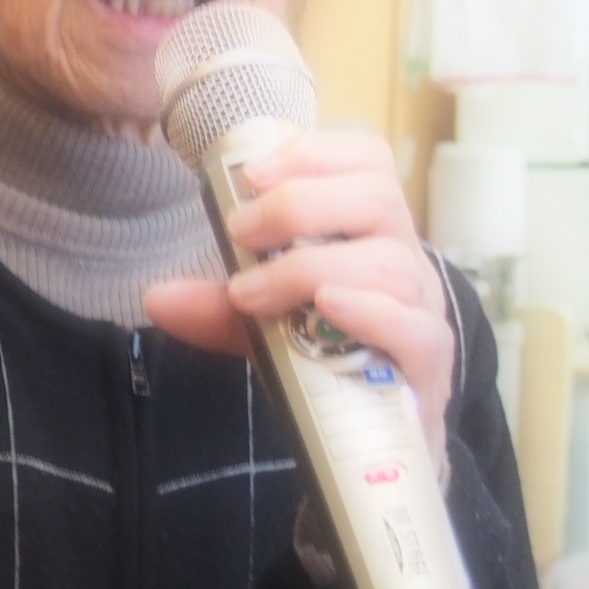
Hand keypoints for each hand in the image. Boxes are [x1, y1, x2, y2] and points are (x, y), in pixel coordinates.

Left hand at [143, 129, 454, 475]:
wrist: (380, 437)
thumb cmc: (329, 356)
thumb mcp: (268, 322)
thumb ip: (219, 307)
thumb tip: (158, 298)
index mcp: (372, 228)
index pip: (366, 159)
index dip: (314, 152)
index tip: (254, 172)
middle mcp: (405, 256)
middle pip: (377, 198)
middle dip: (300, 205)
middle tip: (240, 232)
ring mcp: (422, 308)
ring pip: (390, 262)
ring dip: (314, 266)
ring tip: (256, 290)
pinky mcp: (430, 363)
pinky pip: (415, 327)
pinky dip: (369, 312)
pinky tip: (326, 308)